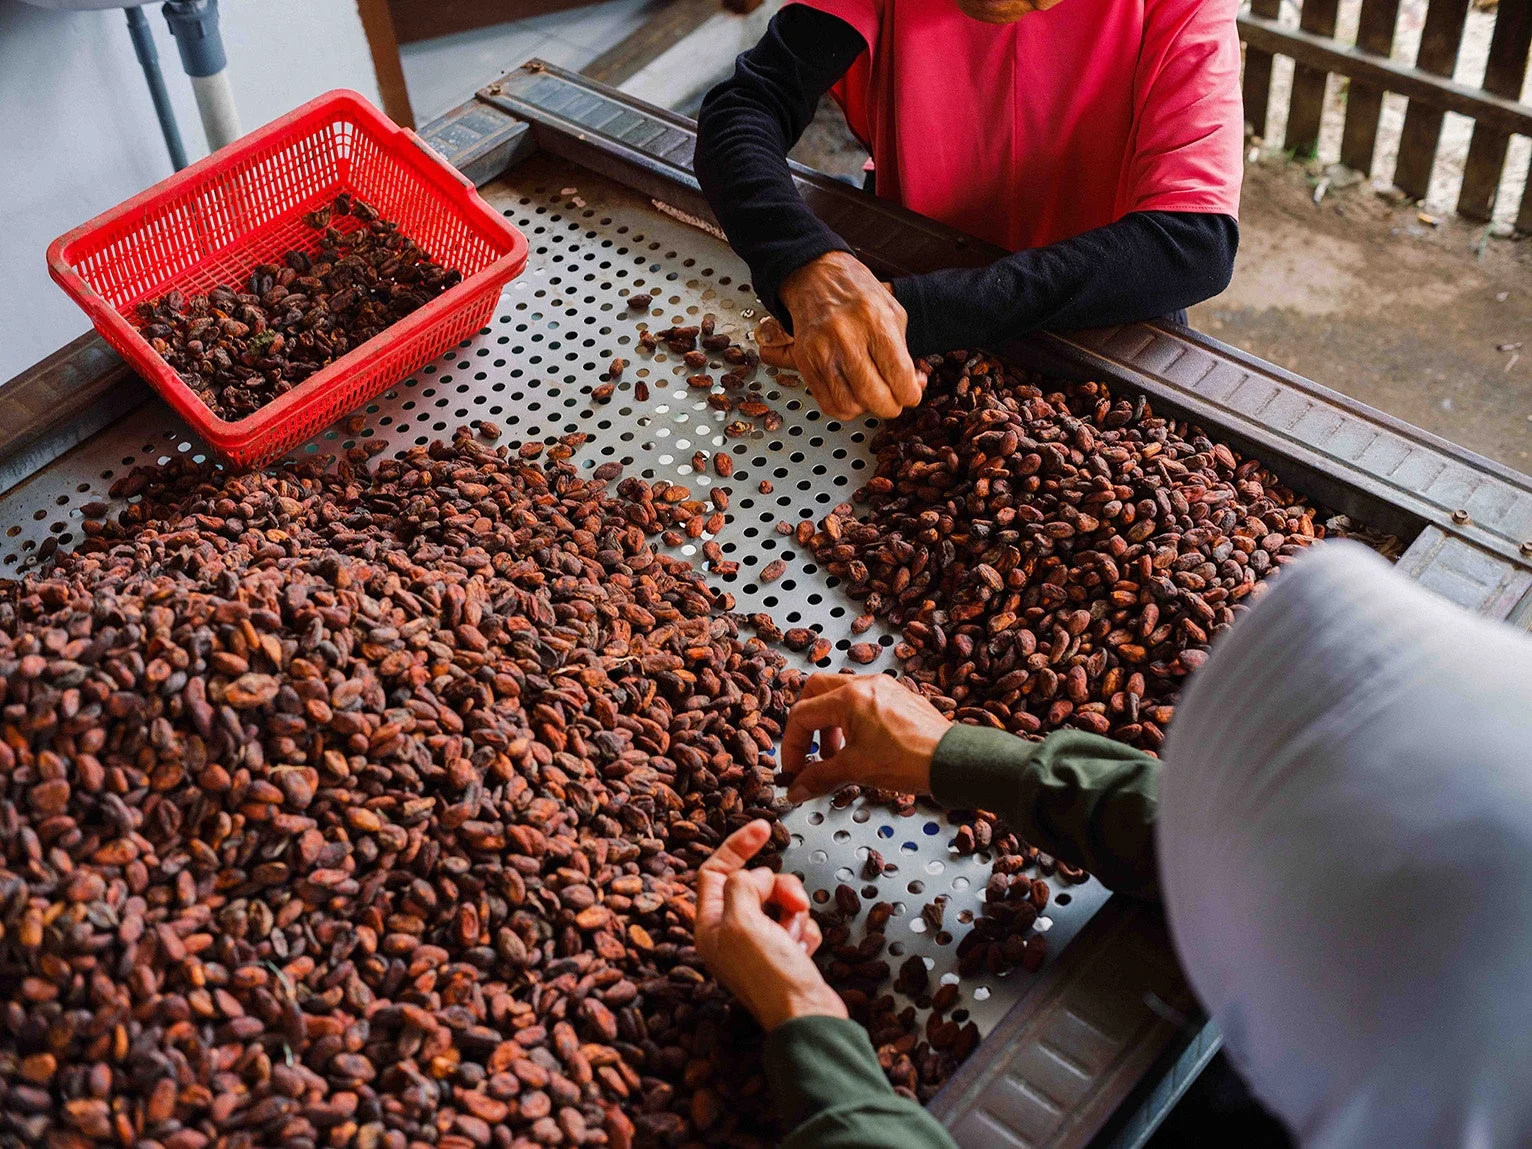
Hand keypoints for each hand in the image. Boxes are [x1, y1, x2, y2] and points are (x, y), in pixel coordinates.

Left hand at [694, 820, 845, 1030]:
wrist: (808, 1017)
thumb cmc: (770, 977)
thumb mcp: (741, 921)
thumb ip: (741, 885)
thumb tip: (756, 877)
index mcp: (709, 926)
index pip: (714, 871)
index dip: (738, 846)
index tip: (764, 827)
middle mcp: (731, 934)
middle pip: (754, 883)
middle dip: (778, 887)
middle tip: (792, 902)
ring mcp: (759, 944)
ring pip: (780, 900)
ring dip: (794, 911)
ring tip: (794, 935)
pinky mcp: (786, 952)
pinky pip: (798, 921)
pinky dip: (805, 931)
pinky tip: (803, 951)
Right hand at [758, 252, 924, 419]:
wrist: (816, 277)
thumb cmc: (858, 293)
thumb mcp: (893, 313)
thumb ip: (904, 353)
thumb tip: (914, 386)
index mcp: (875, 321)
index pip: (900, 377)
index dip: (912, 395)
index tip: (912, 394)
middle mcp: (846, 337)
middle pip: (874, 397)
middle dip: (891, 407)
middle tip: (894, 400)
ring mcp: (822, 352)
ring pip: (850, 406)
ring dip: (866, 408)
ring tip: (871, 394)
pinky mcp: (805, 363)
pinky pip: (828, 404)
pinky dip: (845, 408)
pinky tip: (853, 394)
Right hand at [780, 673, 951, 801]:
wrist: (952, 762)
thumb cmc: (910, 760)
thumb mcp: (855, 770)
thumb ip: (818, 777)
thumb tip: (796, 788)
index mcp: (849, 697)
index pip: (802, 714)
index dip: (791, 746)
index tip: (794, 770)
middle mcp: (865, 685)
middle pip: (816, 692)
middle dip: (806, 725)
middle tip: (806, 751)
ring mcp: (884, 688)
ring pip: (840, 695)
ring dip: (830, 724)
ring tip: (835, 755)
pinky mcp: (899, 697)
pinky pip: (863, 701)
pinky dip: (851, 721)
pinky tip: (859, 748)